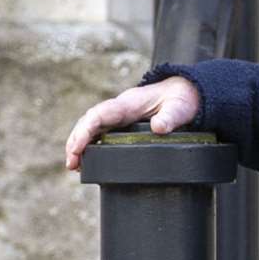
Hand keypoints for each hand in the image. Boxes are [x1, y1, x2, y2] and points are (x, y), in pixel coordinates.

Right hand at [65, 77, 200, 170]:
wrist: (187, 93)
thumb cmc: (181, 99)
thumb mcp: (179, 108)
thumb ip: (170, 118)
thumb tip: (159, 128)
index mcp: (128, 104)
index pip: (99, 114)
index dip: (85, 130)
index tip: (77, 147)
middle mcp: (119, 109)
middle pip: (89, 122)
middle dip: (76, 141)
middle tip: (71, 164)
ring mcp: (120, 116)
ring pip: (92, 127)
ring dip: (79, 144)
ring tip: (73, 165)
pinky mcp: (124, 123)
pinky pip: (101, 132)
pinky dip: (91, 144)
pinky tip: (87, 159)